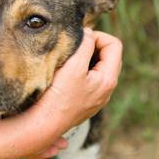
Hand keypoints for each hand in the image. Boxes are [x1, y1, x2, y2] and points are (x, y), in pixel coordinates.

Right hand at [20, 28, 122, 155]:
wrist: (44, 125)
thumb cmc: (58, 97)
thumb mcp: (74, 66)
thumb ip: (85, 45)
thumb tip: (89, 34)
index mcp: (108, 80)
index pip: (114, 45)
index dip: (98, 36)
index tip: (80, 38)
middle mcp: (106, 90)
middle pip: (108, 57)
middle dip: (93, 47)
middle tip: (75, 46)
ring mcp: (96, 98)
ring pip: (97, 68)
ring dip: (86, 59)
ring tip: (70, 58)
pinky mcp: (85, 102)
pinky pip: (89, 80)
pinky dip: (81, 71)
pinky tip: (66, 74)